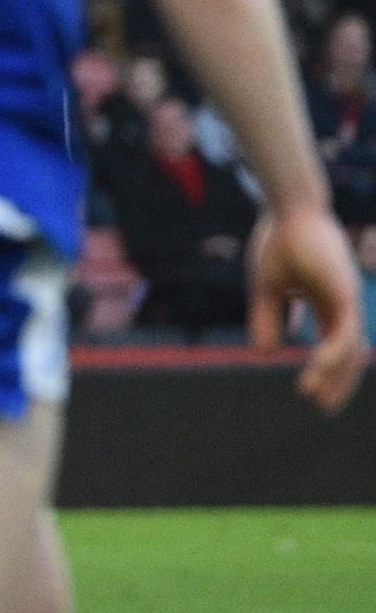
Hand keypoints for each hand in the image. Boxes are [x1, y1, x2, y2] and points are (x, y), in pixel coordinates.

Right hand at [247, 203, 367, 414]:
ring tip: (314, 394)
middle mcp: (343, 302)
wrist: (288, 207)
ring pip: (349, 347)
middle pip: (348, 351)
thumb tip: (264, 355)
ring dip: (334, 374)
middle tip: (322, 406)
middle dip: (337, 381)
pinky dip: (333, 353)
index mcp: (327, 300)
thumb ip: (267, 319)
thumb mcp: (266, 287)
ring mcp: (347, 298)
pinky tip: (316, 366)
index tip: (311, 393)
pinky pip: (344, 332)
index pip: (333, 343)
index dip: (325, 368)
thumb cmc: (278, 239)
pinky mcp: (344, 292)